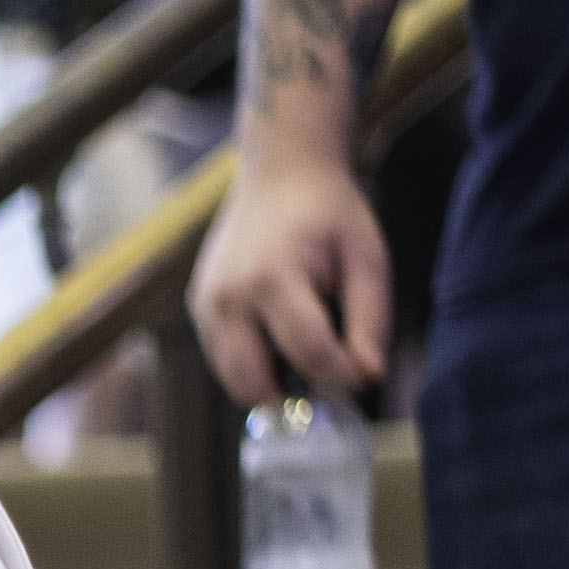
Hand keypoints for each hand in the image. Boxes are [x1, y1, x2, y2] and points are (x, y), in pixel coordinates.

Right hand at [193, 149, 395, 408]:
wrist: (280, 173)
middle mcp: (228, 296)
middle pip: (255, 385)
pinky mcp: (198, 306)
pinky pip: (223, 359)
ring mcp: (206, 303)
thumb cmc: (330, 214)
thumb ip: (370, 321)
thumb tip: (368, 376)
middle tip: (330, 379)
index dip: (339, 378)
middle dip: (296, 395)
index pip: (307, 354)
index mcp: (273, 279)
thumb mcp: (366, 260)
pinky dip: (254, 363)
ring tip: (306, 353)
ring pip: (234, 381)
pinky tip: (281, 334)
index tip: (362, 380)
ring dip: (272, 382)